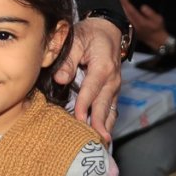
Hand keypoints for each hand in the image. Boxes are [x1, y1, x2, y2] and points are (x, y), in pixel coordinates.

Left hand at [55, 17, 120, 142]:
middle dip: (99, 123)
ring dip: (106, 126)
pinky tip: (103, 136)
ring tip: (101, 144)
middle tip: (94, 140)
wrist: (107, 31)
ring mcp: (114, 87)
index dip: (85, 105)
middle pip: (104, 104)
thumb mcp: (77, 40)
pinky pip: (111, 109)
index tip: (79, 119)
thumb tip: (60, 79)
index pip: (91, 90)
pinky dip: (107, 122)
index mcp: (103, 67)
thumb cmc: (89, 35)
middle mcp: (112, 80)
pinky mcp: (112, 91)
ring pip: (110, 110)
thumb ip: (68, 59)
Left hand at [119, 0, 167, 49]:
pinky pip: (121, 20)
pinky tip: (117, 8)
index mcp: (140, 22)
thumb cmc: (157, 28)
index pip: (131, 11)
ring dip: (118, 9)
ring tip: (115, 1)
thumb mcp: (158, 19)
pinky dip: (119, 13)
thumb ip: (150, 13)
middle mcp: (133, 25)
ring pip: (121, 17)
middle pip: (123, 13)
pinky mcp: (128, 29)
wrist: (155, 40)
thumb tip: (142, 7)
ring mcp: (129, 28)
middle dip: (119, 4)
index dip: (125, 3)